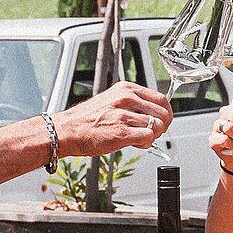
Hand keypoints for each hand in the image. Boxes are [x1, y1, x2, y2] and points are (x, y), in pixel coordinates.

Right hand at [54, 83, 172, 156]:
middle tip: (151, 132)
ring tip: (139, 138)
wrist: (67, 131)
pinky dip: (145, 144)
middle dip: (162, 126)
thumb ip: (133, 103)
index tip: (161, 121)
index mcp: (126, 89)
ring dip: (152, 136)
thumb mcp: (112, 100)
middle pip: (163, 113)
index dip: (165, 113)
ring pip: (158, 126)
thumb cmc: (88, 119)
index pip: (161, 99)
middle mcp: (126, 98)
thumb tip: (154, 113)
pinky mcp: (121, 132)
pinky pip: (148, 137)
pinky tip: (135, 143)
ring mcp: (124, 115)